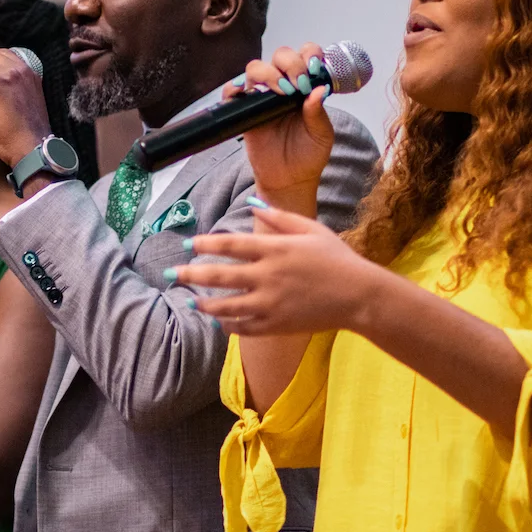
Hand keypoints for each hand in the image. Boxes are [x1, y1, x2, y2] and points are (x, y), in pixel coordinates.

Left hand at [172, 204, 381, 335]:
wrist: (360, 296)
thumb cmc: (337, 258)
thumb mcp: (311, 229)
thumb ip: (279, 217)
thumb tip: (252, 204)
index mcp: (275, 249)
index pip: (230, 245)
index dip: (205, 244)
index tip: (188, 244)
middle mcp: (268, 276)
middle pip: (220, 276)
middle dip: (191, 274)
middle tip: (171, 273)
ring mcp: (271, 303)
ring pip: (227, 306)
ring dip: (205, 304)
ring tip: (190, 301)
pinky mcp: (277, 325)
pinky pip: (245, 328)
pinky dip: (229, 326)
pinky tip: (219, 322)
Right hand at [231, 45, 334, 210]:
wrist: (290, 180)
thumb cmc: (308, 156)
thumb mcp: (321, 135)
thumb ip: (318, 113)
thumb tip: (319, 89)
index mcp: (305, 87)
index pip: (305, 56)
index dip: (309, 54)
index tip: (314, 69)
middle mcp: (283, 86)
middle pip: (280, 56)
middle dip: (290, 63)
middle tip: (298, 84)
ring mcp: (261, 97)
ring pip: (255, 68)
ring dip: (268, 73)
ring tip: (280, 92)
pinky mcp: (244, 111)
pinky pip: (232, 92)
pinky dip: (234, 88)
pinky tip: (247, 92)